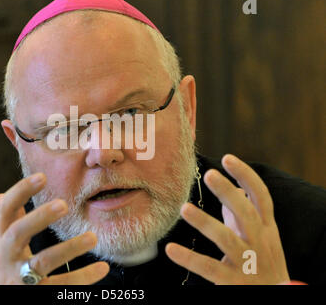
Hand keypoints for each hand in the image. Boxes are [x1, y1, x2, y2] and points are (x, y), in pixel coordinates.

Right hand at [0, 173, 109, 284]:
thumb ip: (5, 224)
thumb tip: (0, 195)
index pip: (2, 212)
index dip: (19, 192)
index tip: (42, 176)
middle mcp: (4, 258)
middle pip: (17, 233)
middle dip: (39, 217)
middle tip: (63, 204)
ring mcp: (17, 279)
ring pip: (42, 263)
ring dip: (68, 249)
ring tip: (92, 237)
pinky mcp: (33, 295)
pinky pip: (60, 287)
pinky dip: (83, 278)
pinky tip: (102, 268)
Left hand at [165, 154, 289, 283]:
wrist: (277, 297)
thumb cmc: (266, 263)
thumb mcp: (265, 236)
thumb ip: (248, 214)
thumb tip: (235, 189)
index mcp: (268, 228)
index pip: (261, 197)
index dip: (246, 176)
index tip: (228, 158)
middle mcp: (260, 242)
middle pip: (246, 214)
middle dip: (229, 193)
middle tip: (209, 174)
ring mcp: (247, 262)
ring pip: (226, 239)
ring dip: (205, 222)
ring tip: (184, 208)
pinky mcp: (232, 281)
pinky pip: (208, 267)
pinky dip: (189, 258)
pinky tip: (170, 249)